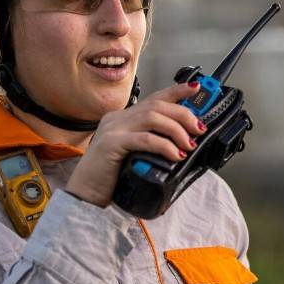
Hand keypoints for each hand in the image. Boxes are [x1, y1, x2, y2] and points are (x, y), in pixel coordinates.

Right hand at [65, 81, 205, 206]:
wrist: (85, 196)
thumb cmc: (111, 178)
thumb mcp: (135, 155)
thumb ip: (151, 144)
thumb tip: (184, 143)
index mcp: (122, 118)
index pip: (154, 98)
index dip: (176, 91)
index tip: (196, 88)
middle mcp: (117, 119)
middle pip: (157, 105)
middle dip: (183, 114)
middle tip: (198, 129)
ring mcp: (113, 130)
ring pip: (152, 117)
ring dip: (176, 129)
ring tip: (188, 144)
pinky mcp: (111, 144)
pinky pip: (144, 139)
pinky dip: (163, 145)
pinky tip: (174, 154)